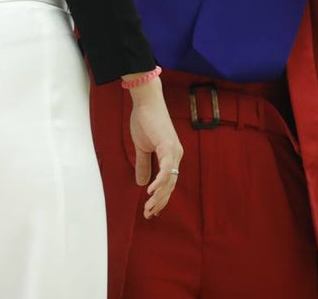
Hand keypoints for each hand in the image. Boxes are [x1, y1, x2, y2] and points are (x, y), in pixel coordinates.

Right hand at [127, 78, 183, 218]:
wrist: (146, 102)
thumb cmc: (144, 121)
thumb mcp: (142, 148)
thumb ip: (143, 165)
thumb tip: (142, 183)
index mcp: (171, 155)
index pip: (168, 182)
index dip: (161, 197)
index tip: (151, 211)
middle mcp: (176, 155)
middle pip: (170, 185)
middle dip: (160, 202)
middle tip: (149, 215)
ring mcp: (174, 151)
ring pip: (169, 180)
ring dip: (159, 196)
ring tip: (149, 209)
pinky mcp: (168, 146)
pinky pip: (166, 169)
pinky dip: (160, 181)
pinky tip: (151, 192)